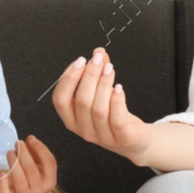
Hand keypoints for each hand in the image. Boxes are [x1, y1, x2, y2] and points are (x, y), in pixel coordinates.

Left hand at [0, 136, 57, 192]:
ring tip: (10, 152)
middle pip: (31, 168)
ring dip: (13, 162)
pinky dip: (3, 181)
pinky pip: (6, 191)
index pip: (49, 162)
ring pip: (19, 178)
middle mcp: (39, 190)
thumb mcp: (37, 167)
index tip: (31, 139)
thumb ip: (35, 153)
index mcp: (50, 180)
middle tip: (18, 143)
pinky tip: (2, 173)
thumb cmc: (29, 179)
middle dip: (23, 153)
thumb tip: (31, 138)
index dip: (40, 149)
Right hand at [51, 46, 154, 162]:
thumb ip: (98, 72)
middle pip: (81, 101)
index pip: (60, 99)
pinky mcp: (121, 138)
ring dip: (103, 84)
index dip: (68, 78)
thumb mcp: (101, 94)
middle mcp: (83, 129)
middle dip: (89, 76)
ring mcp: (102, 136)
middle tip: (97, 59)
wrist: (133, 140)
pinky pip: (116, 119)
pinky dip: (117, 101)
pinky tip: (118, 87)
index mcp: (71, 119)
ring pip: (98, 109)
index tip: (80, 61)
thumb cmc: (113, 115)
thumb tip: (99, 52)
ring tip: (109, 68)